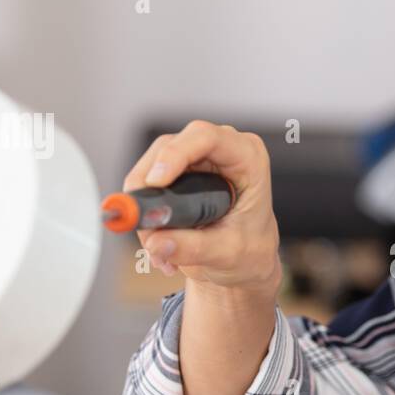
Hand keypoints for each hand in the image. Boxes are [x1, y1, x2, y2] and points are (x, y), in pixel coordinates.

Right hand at [122, 120, 281, 294]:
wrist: (246, 256)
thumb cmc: (251, 247)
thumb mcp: (230, 252)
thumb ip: (195, 248)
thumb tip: (156, 242)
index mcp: (248, 157)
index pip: (206, 138)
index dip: (175, 154)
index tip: (155, 183)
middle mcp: (221, 149)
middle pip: (169, 147)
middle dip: (149, 187)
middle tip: (145, 226)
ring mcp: (196, 157)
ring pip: (151, 164)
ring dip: (143, 204)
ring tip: (155, 245)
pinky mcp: (176, 171)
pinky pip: (146, 182)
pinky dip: (143, 211)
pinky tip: (155, 242)